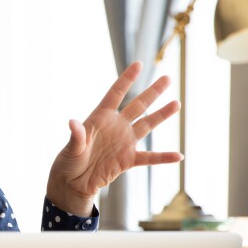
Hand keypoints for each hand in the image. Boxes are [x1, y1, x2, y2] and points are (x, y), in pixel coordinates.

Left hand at [46, 61, 182, 215]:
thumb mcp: (71, 149)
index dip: (127, 79)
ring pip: (147, 125)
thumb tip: (73, 123)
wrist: (73, 183)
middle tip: (167, 78)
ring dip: (161, 115)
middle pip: (138, 106)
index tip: (139, 64)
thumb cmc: (68, 162)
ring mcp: (124, 142)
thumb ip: (77, 136)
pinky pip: (149, 158)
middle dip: (152, 92)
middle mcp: (116, 127)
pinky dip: (163, 157)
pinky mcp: (128, 160)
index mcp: (100, 118)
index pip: (116, 94)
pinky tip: (178, 156)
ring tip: (176, 104)